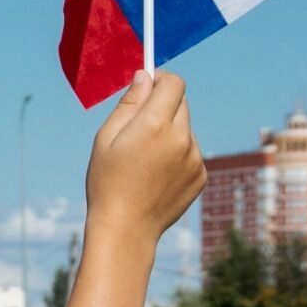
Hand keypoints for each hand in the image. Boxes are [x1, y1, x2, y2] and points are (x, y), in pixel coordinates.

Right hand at [85, 72, 204, 248]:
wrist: (126, 229)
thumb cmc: (108, 182)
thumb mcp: (106, 138)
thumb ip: (129, 103)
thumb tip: (145, 76)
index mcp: (156, 124)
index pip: (173, 83)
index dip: (160, 80)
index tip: (147, 88)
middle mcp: (181, 138)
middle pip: (181, 103)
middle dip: (163, 106)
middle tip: (139, 129)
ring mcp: (194, 158)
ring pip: (185, 129)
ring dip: (170, 133)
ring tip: (145, 160)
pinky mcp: (201, 175)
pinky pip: (190, 151)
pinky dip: (177, 155)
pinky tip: (156, 175)